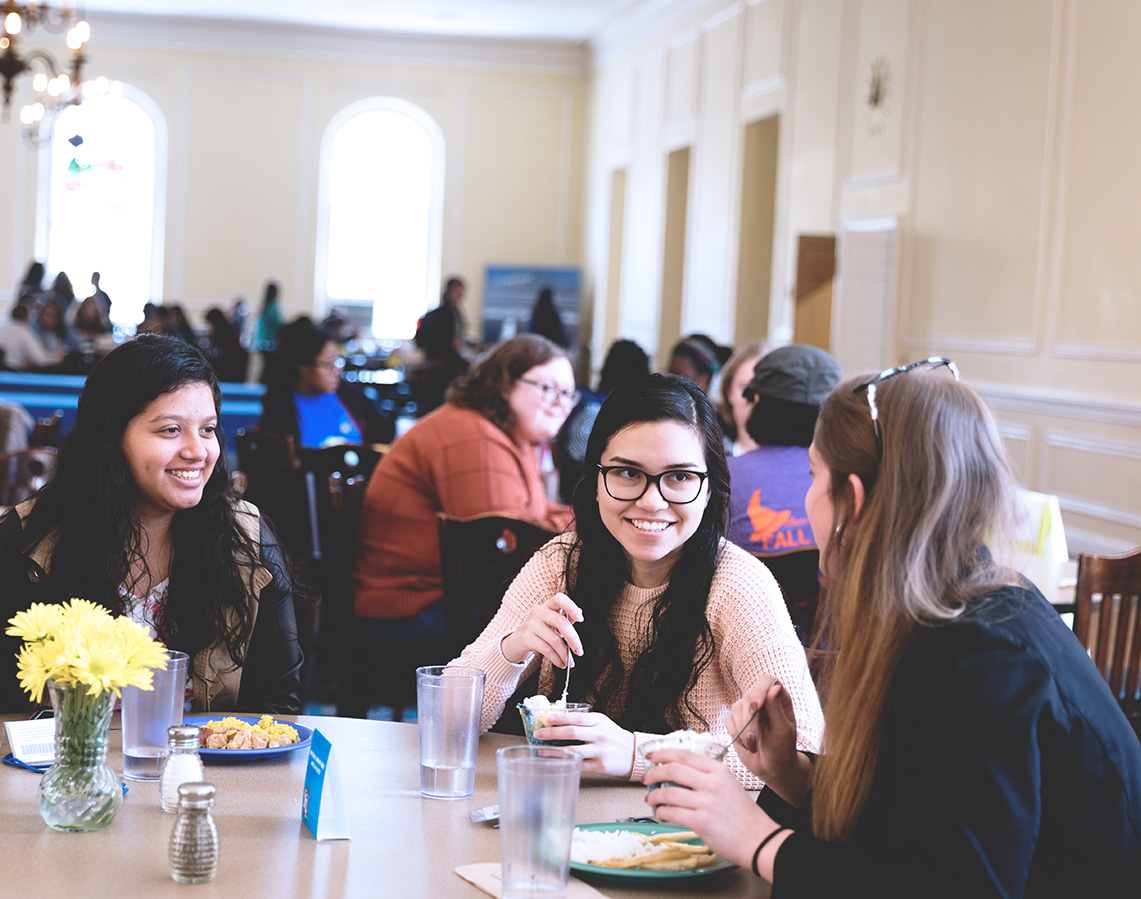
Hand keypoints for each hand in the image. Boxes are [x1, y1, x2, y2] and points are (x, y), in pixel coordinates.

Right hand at [500, 592, 582, 667]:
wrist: (516, 643)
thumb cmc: (538, 632)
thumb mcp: (551, 624)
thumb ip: (565, 619)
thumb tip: (579, 614)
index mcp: (547, 606)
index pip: (559, 599)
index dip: (571, 607)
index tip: (581, 619)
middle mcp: (538, 612)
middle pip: (560, 622)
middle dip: (573, 639)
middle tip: (579, 651)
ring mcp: (531, 624)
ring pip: (554, 639)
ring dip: (565, 654)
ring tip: (570, 662)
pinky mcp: (526, 638)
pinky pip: (546, 649)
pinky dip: (556, 659)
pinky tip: (560, 663)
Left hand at [536, 711, 634, 777]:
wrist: (633, 753)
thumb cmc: (614, 737)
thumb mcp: (603, 723)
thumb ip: (585, 722)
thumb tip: (559, 720)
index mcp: (599, 722)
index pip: (578, 718)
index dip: (561, 717)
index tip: (547, 718)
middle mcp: (600, 735)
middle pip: (573, 733)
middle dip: (553, 733)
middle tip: (538, 734)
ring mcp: (600, 751)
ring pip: (574, 751)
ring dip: (555, 751)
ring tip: (542, 750)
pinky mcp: (600, 766)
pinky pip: (579, 765)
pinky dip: (566, 763)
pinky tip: (556, 762)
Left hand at [642, 748, 777, 868]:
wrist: (759, 840)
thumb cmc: (744, 816)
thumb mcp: (728, 785)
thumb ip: (707, 776)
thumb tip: (676, 773)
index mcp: (718, 770)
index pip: (684, 755)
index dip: (663, 753)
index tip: (651, 757)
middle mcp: (712, 782)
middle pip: (673, 769)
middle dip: (654, 773)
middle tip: (646, 779)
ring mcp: (706, 802)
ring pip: (669, 792)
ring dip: (654, 796)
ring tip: (651, 799)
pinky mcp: (701, 822)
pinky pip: (671, 813)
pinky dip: (661, 812)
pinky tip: (660, 814)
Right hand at [727, 677, 809, 804]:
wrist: (771, 768)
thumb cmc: (783, 750)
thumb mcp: (783, 731)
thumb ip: (777, 709)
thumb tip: (774, 687)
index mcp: (778, 698)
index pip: (766, 681)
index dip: (759, 690)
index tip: (756, 706)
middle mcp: (762, 699)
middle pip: (747, 697)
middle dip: (749, 721)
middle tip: (753, 740)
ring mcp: (747, 709)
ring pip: (735, 709)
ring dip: (742, 731)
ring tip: (753, 746)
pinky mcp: (735, 720)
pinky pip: (728, 720)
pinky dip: (736, 734)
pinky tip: (747, 745)